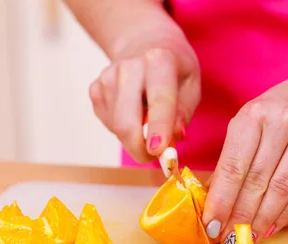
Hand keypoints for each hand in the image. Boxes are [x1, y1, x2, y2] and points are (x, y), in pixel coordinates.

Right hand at [89, 37, 200, 162]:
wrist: (145, 42)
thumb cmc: (174, 68)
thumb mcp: (191, 84)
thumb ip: (184, 111)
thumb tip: (175, 136)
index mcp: (160, 60)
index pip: (158, 100)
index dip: (158, 128)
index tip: (158, 151)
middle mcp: (130, 66)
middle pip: (127, 121)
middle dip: (139, 148)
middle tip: (154, 157)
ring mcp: (108, 77)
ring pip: (117, 126)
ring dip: (134, 139)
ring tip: (148, 125)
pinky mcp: (96, 89)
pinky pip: (108, 123)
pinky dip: (123, 129)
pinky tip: (134, 114)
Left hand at [202, 69, 287, 243]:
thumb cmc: (279, 113)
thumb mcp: (251, 123)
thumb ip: (234, 157)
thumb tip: (216, 202)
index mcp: (253, 115)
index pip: (233, 166)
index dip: (221, 200)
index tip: (210, 224)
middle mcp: (282, 122)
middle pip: (256, 180)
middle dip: (239, 215)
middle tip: (228, 239)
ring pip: (281, 189)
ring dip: (262, 219)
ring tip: (248, 238)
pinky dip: (285, 214)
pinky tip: (271, 227)